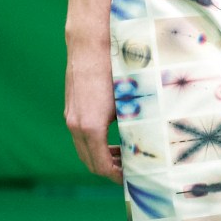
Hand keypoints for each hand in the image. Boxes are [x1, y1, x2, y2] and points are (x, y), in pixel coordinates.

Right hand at [65, 31, 122, 181]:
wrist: (90, 42)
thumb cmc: (114, 69)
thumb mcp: (129, 101)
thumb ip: (135, 126)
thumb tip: (150, 147)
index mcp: (90, 127)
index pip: (101, 166)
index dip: (118, 177)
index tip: (133, 178)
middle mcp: (75, 125)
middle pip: (89, 162)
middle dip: (110, 170)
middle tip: (130, 170)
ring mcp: (70, 116)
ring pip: (83, 148)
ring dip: (101, 156)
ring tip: (124, 155)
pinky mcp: (70, 107)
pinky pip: (80, 135)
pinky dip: (94, 143)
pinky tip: (112, 136)